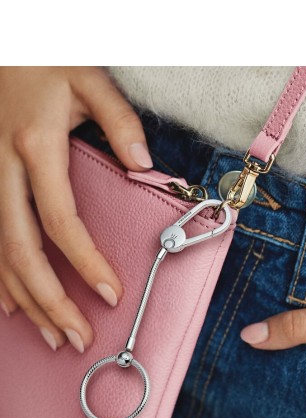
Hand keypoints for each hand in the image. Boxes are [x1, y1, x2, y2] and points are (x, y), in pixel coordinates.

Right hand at [0, 66, 152, 352]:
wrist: (2, 43)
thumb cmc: (46, 58)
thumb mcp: (89, 78)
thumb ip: (119, 121)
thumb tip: (144, 166)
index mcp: (34, 145)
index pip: (61, 221)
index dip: (86, 263)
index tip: (111, 294)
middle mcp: (2, 169)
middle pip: (23, 251)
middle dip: (52, 300)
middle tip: (78, 337)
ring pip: (0, 254)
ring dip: (26, 301)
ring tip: (53, 336)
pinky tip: (13, 307)